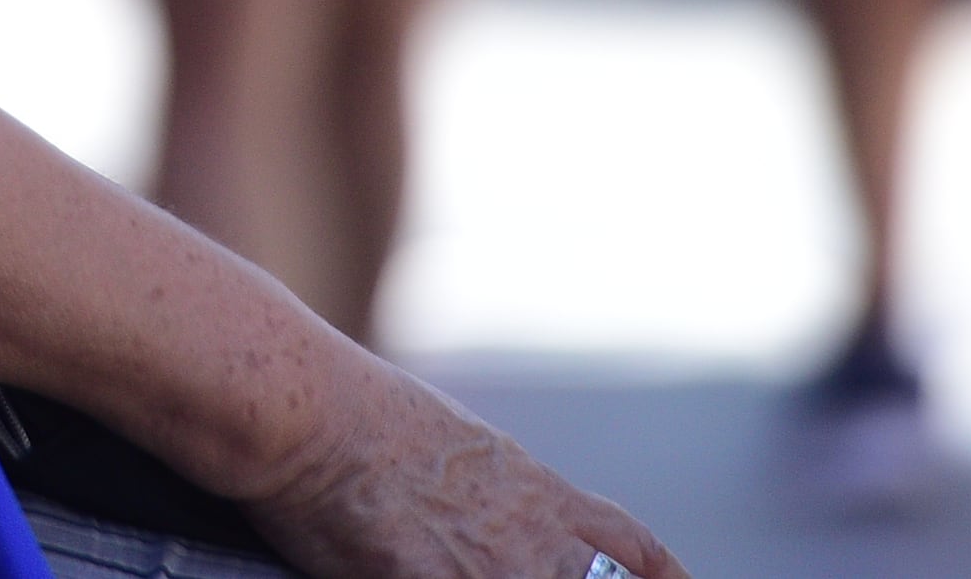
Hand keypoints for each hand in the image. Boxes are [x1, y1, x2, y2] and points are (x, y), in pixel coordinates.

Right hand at [243, 355, 688, 578]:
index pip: (631, 545)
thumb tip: (497, 500)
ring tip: (480, 573)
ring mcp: (486, 569)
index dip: (664, 575)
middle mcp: (527, 534)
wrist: (306, 409)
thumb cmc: (357, 411)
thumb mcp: (454, 439)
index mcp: (534, 488)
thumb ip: (494, 482)